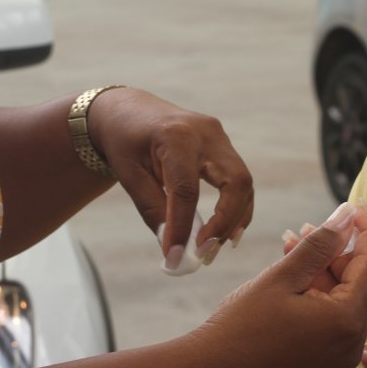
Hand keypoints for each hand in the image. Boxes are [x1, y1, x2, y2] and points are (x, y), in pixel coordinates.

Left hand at [87, 88, 252, 263]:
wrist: (126, 110)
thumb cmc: (123, 142)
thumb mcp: (129, 175)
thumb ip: (152, 210)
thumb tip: (173, 249)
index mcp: (175, 136)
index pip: (186, 190)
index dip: (183, 227)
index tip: (175, 257)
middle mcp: (204, 132)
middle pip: (235, 182)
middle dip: (225, 223)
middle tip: (205, 254)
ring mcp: (218, 136)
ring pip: (243, 182)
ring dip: (233, 220)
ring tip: (212, 250)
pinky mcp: (222, 144)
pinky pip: (239, 179)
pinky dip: (236, 207)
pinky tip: (226, 233)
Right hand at [186, 204, 366, 367]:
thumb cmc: (241, 327)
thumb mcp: (281, 278)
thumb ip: (318, 245)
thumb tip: (347, 215)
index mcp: (345, 322)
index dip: (364, 232)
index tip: (354, 208)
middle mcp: (351, 344)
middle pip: (363, 284)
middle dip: (342, 251)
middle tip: (314, 227)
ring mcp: (339, 357)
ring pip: (347, 301)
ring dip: (326, 271)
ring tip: (294, 244)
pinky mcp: (325, 362)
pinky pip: (334, 320)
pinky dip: (320, 294)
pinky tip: (294, 273)